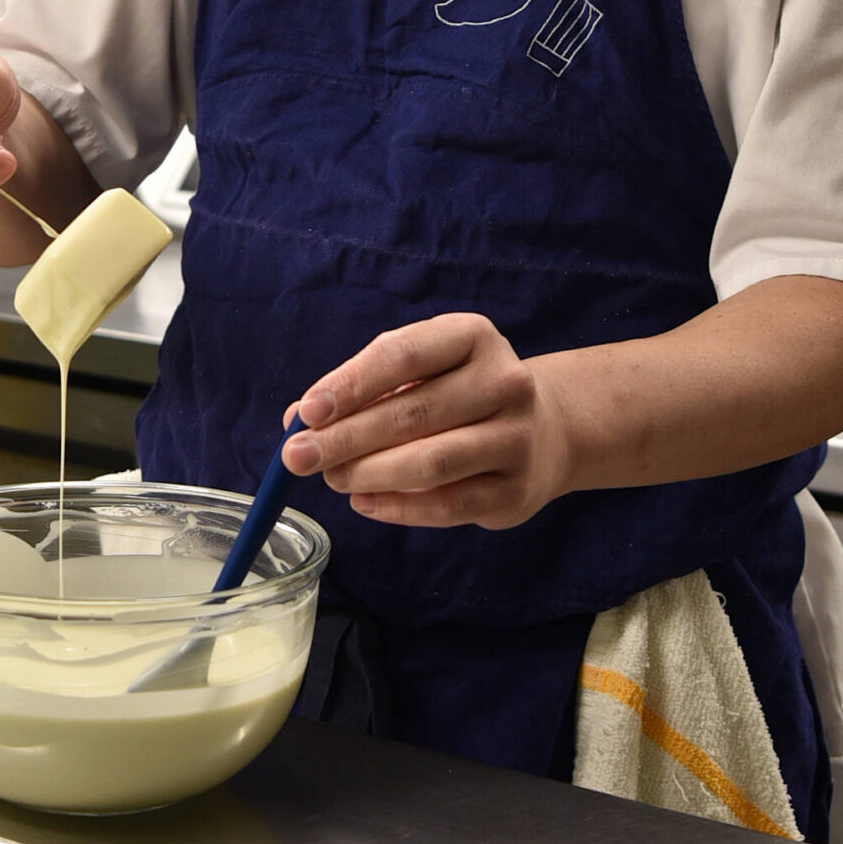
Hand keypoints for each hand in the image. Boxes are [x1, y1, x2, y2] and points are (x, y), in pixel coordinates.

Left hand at [279, 314, 574, 528]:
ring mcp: (517, 437)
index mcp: (473, 336)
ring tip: (332, 478)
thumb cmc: (457, 394)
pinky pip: (448, 505)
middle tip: (299, 457)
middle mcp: (505, 382)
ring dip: (369, 473)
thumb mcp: (417, 373)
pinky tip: (364, 502)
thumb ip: (361, 390)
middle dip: (347, 438)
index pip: (404, 355)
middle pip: (413, 413)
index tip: (308, 412)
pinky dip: (398, 507)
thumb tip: (298, 420)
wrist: (543, 430)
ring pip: (432, 461)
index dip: (351, 384)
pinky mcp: (516, 490)